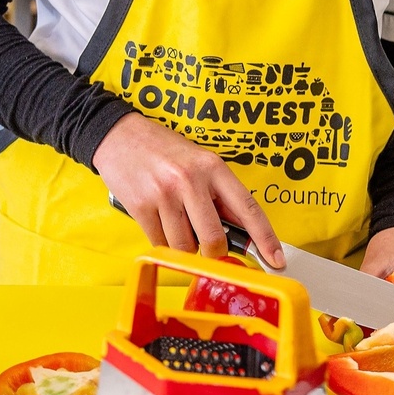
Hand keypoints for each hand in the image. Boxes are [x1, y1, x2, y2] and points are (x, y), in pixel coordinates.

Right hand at [93, 113, 284, 266]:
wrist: (118, 135)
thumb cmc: (161, 149)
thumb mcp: (198, 162)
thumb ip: (218, 193)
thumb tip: (240, 228)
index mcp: (212, 167)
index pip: (248, 208)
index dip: (265, 238)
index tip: (275, 259)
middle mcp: (190, 180)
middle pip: (214, 238)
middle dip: (213, 251)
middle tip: (207, 247)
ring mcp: (164, 194)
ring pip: (184, 245)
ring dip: (183, 247)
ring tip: (175, 226)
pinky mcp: (141, 206)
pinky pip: (159, 242)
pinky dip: (162, 242)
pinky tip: (158, 223)